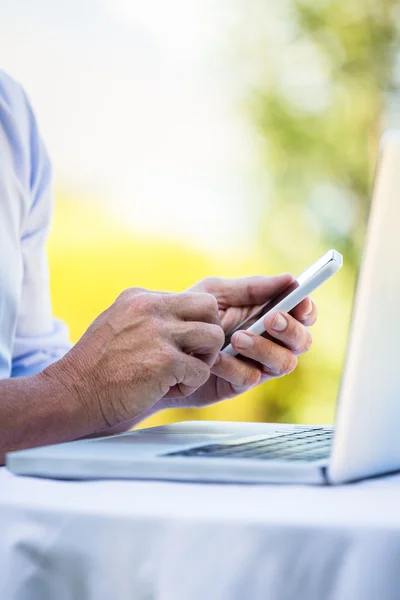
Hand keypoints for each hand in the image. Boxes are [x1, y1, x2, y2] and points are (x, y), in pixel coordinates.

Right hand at [48, 287, 224, 431]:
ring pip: (214, 337)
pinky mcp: (165, 360)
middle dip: (208, 334)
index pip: (190, 300)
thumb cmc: (95, 367)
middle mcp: (151, 307)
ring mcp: (159, 332)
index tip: (173, 347)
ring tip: (180, 374)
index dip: (191, 326)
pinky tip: (165, 389)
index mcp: (141, 297)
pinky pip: (202, 371)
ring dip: (203, 360)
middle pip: (210, 307)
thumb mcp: (117, 323)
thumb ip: (147, 317)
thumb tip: (179, 319)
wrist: (73, 393)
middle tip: (191, 356)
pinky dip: (189, 385)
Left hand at [157, 274, 316, 408]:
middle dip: (291, 330)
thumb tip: (288, 279)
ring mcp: (256, 363)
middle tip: (270, 319)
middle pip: (302, 341)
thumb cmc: (190, 315)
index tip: (300, 302)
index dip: (307, 309)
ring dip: (264, 348)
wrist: (161, 346)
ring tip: (238, 338)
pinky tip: (216, 359)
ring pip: (284, 363)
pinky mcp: (239, 384)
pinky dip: (235, 366)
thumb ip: (251, 287)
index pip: (302, 314)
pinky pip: (251, 378)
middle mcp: (269, 340)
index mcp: (268, 314)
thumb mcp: (216, 293)